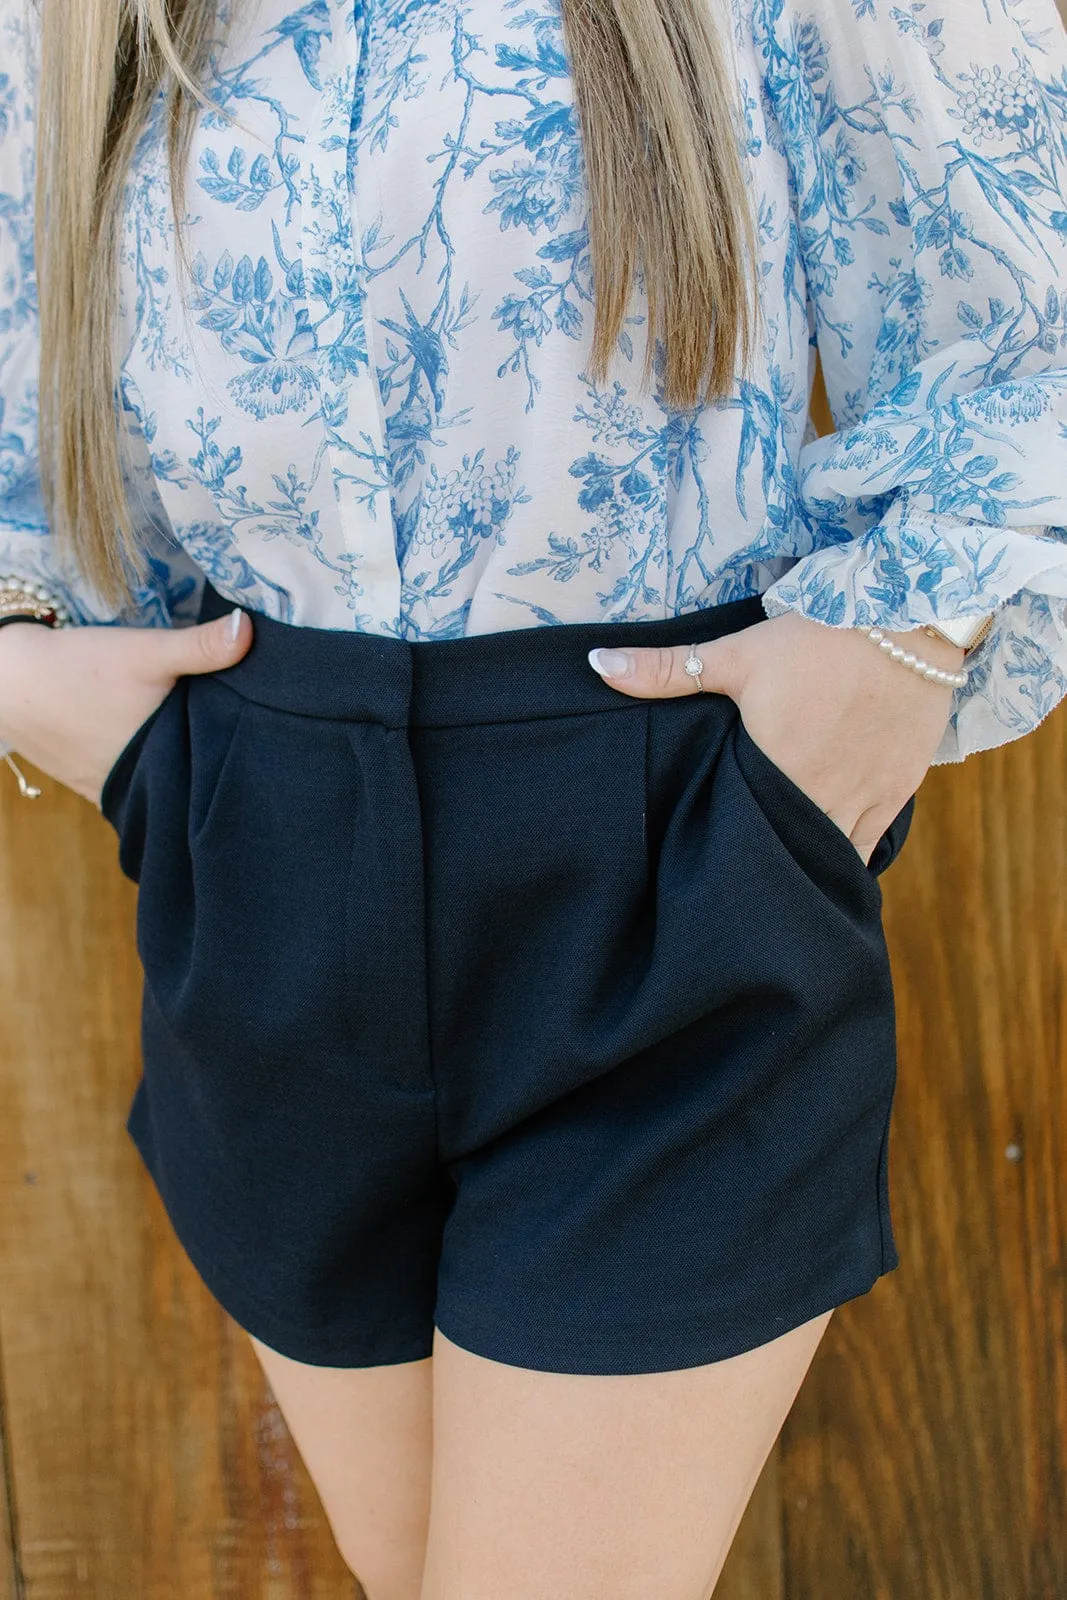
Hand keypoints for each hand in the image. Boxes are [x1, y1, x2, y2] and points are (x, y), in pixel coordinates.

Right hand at [0, 607, 252, 807]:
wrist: (10, 679)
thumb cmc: (79, 669)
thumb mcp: (145, 651)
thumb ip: (199, 647)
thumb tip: (249, 629)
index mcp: (161, 770)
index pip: (217, 777)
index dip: (242, 759)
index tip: (263, 742)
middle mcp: (138, 794)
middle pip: (192, 783)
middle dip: (214, 762)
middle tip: (245, 735)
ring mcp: (113, 795)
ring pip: (163, 785)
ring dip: (181, 766)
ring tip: (209, 736)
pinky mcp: (95, 787)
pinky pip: (136, 784)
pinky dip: (151, 769)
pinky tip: (163, 745)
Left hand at [588, 611, 961, 864]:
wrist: (908, 620)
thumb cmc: (817, 636)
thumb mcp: (737, 652)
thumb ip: (665, 670)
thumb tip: (596, 662)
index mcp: (774, 770)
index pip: (741, 830)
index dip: (726, 850)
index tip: (707, 864)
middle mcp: (818, 794)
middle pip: (785, 849)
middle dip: (764, 864)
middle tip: (739, 884)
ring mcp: (862, 797)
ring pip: (828, 854)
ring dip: (804, 864)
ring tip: (778, 882)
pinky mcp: (896, 791)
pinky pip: (868, 846)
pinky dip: (846, 858)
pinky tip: (826, 869)